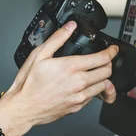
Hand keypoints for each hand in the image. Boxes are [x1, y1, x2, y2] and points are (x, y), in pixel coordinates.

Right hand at [0, 21, 117, 131]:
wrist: (23, 108)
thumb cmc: (28, 85)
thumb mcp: (38, 55)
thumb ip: (57, 39)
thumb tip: (69, 27)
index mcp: (70, 67)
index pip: (102, 58)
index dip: (111, 52)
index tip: (112, 50)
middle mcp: (78, 83)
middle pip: (107, 72)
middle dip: (108, 64)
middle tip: (104, 61)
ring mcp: (79, 97)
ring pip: (103, 86)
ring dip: (103, 78)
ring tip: (96, 74)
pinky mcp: (77, 107)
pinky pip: (93, 98)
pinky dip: (93, 91)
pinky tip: (85, 87)